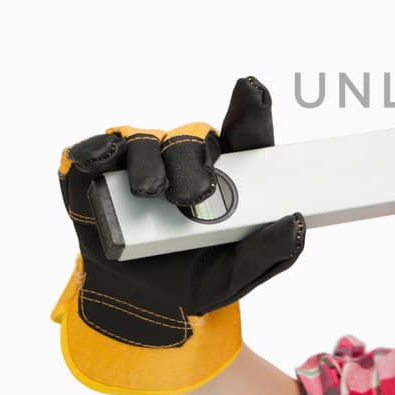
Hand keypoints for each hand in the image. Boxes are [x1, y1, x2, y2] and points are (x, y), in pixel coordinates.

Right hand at [50, 75, 306, 394]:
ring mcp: (142, 161)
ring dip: (148, 163)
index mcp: (226, 177)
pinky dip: (97, 151)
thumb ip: (269, 253)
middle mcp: (185, 161)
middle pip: (194, 141)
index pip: (245, 135)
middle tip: (193, 196)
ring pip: (147, 142)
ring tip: (148, 191)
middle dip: (192, 164)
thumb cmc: (193, 280)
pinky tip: (98, 161)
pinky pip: (99, 148)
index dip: (251, 109)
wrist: (135, 305)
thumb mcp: (234, 276)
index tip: (251, 89)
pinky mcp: (100, 170)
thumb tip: (297, 224)